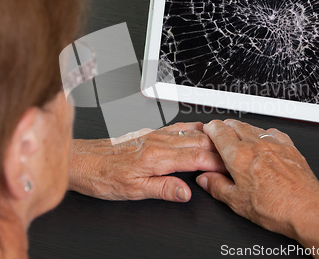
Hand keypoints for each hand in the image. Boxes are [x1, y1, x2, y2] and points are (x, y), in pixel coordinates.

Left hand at [68, 122, 225, 201]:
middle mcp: (157, 141)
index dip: (217, 162)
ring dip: (210, 137)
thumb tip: (186, 192)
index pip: (197, 156)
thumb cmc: (102, 176)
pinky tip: (200, 131)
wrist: (82, 160)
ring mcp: (154, 135)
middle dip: (220, 148)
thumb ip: (162, 189)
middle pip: (198, 141)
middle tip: (236, 157)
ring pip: (190, 131)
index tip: (231, 168)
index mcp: (156, 157)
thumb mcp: (132, 191)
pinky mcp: (149, 133)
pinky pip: (178, 127)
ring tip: (226, 142)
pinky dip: (195, 129)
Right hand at [196, 119, 318, 238]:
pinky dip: (264, 133)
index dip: (211, 128)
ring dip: (243, 128)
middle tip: (220, 131)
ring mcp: (274, 144)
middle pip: (236, 125)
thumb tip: (205, 180)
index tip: (209, 129)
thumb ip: (217, 187)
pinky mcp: (290, 147)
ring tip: (240, 135)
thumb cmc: (275, 208)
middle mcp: (256, 145)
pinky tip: (265, 140)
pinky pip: (274, 132)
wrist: (306, 209)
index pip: (219, 132)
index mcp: (239, 156)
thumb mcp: (237, 202)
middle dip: (225, 126)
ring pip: (254, 126)